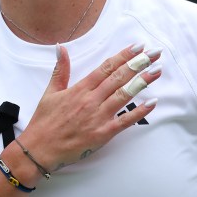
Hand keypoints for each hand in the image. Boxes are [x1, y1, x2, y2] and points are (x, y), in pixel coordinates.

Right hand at [19, 44, 160, 171]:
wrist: (39, 149)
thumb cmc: (44, 122)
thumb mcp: (50, 92)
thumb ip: (60, 69)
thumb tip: (62, 48)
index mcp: (80, 89)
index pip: (106, 67)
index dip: (124, 55)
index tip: (138, 46)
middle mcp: (91, 100)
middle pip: (119, 78)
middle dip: (138, 64)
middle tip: (155, 53)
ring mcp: (98, 117)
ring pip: (124, 95)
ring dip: (142, 82)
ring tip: (157, 70)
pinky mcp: (103, 134)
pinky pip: (125, 121)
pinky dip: (140, 112)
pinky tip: (152, 102)